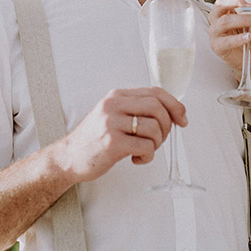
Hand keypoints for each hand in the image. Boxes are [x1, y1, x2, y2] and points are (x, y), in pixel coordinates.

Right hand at [56, 87, 186, 181]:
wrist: (68, 157)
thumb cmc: (95, 139)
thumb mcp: (113, 115)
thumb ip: (137, 109)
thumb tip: (172, 113)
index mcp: (117, 96)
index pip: (155, 92)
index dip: (175, 105)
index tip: (182, 119)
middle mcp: (114, 105)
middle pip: (157, 107)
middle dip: (167, 126)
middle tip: (160, 139)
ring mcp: (112, 123)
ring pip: (154, 128)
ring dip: (157, 143)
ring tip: (145, 150)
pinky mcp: (112, 143)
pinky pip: (146, 147)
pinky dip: (148, 155)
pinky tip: (136, 158)